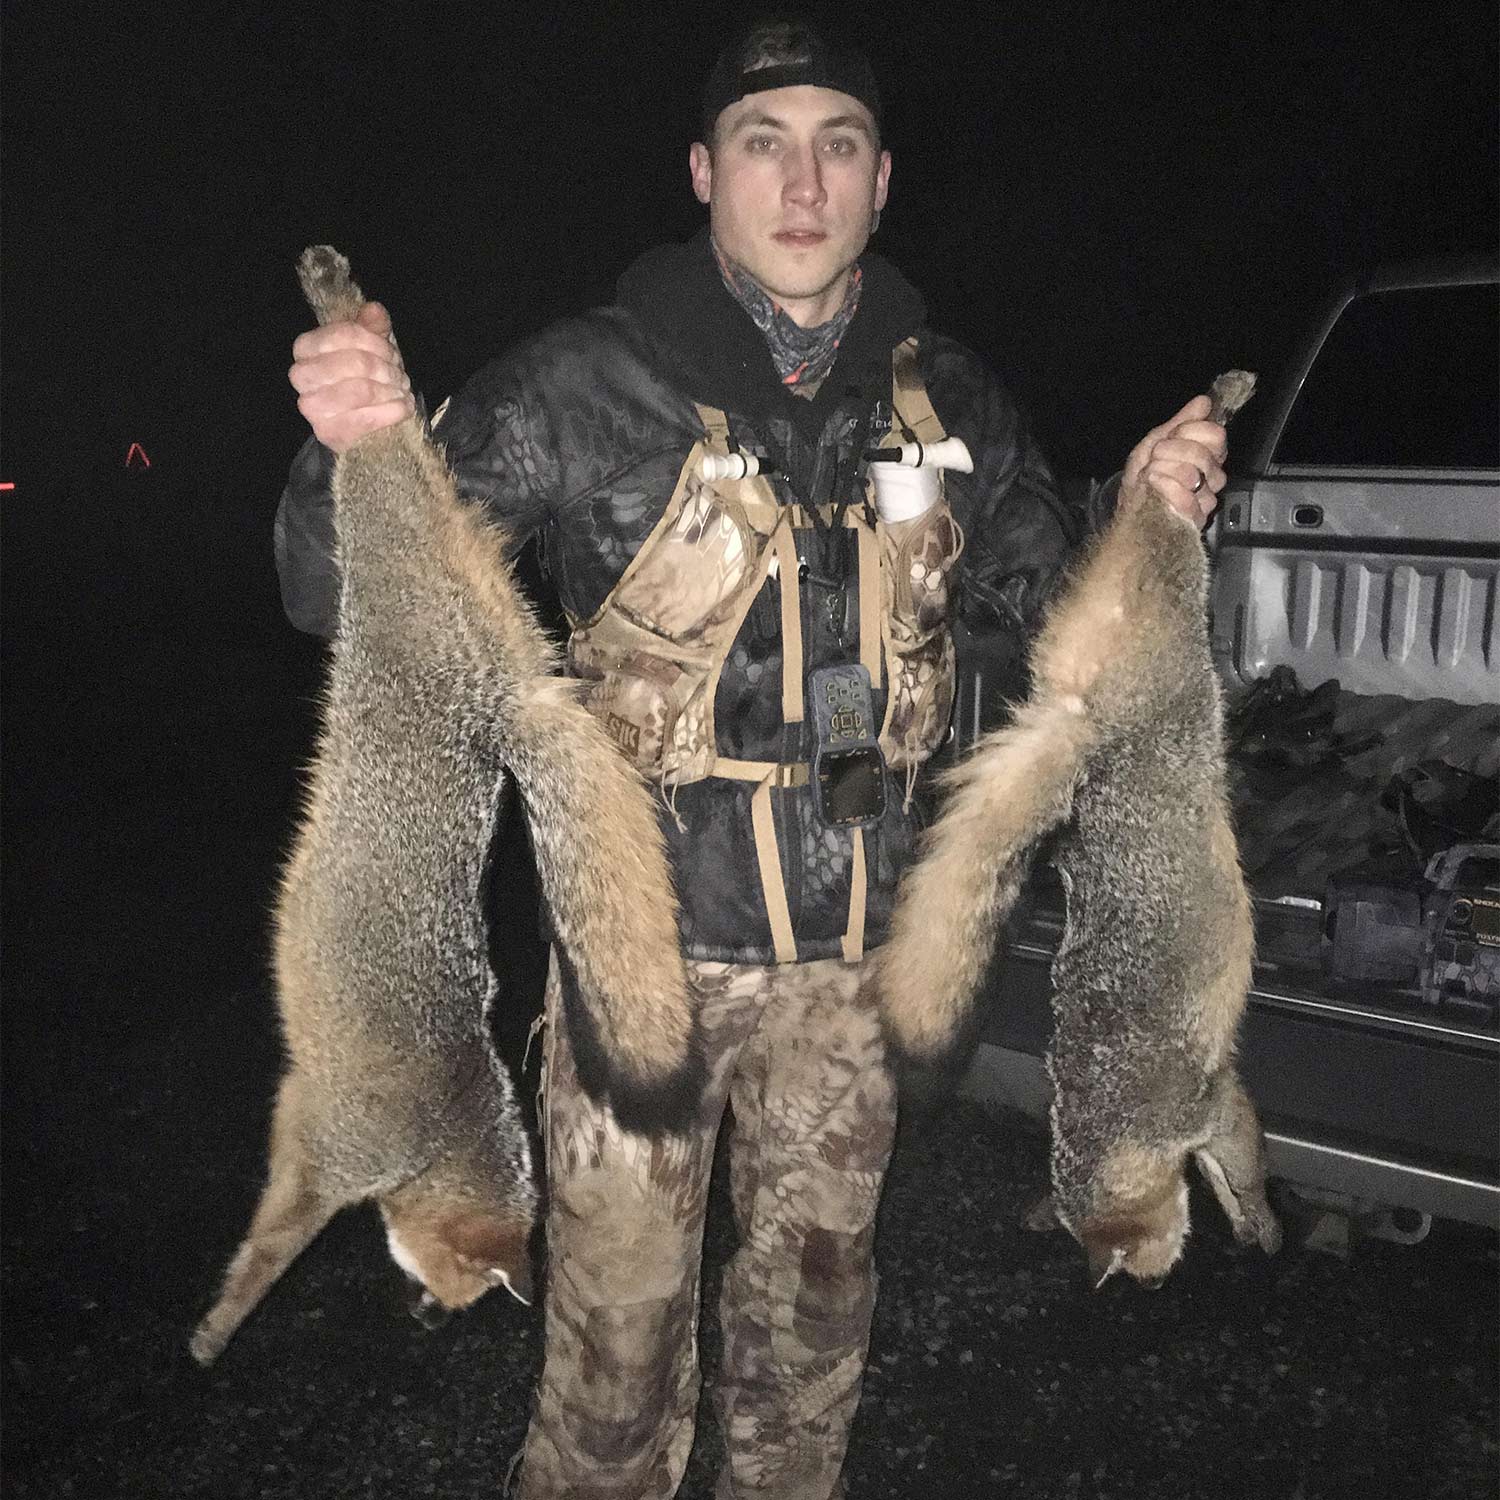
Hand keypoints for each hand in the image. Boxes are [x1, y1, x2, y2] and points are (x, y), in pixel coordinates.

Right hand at [288, 300, 413, 453]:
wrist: (362, 428)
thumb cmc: (365, 381)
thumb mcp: (370, 349)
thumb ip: (372, 327)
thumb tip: (374, 310)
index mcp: (306, 348)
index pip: (342, 333)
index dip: (374, 341)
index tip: (391, 352)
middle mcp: (302, 376)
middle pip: (354, 361)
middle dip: (385, 368)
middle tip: (400, 376)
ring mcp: (312, 407)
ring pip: (362, 389)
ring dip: (391, 390)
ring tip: (402, 392)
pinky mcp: (329, 434)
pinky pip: (368, 418)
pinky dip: (393, 411)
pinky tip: (402, 407)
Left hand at [1119, 394, 1228, 526]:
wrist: (1129, 508)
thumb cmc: (1144, 476)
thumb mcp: (1156, 442)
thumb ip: (1181, 422)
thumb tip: (1203, 401)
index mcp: (1207, 455)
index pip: (1215, 434)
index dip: (1189, 431)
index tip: (1169, 436)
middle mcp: (1212, 476)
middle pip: (1204, 453)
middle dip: (1172, 450)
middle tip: (1156, 456)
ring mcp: (1206, 499)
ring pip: (1193, 474)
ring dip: (1163, 469)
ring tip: (1150, 474)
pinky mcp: (1195, 519)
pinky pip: (1185, 498)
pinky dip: (1163, 486)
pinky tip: (1153, 484)